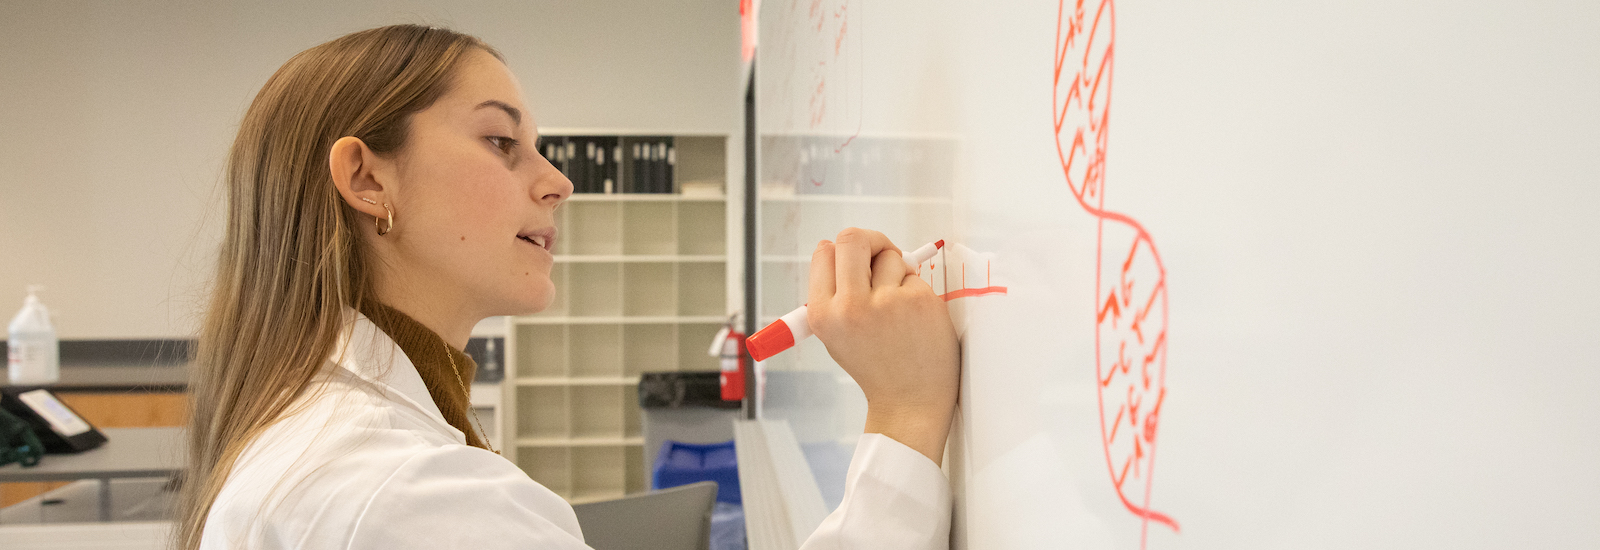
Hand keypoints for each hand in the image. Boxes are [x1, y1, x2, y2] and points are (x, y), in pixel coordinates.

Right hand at [807, 228, 960, 465]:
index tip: (855, 259)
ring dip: (896, 272)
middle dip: (869, 241)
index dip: (841, 251)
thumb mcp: (835, 335)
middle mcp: (850, 306)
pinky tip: (915, 320)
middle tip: (881, 255)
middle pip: (853, 238)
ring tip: (898, 307)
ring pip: (889, 256)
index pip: (824, 252)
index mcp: (823, 314)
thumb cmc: (876, 366)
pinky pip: (914, 275)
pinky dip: (916, 291)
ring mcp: (885, 302)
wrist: (910, 401)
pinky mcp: (917, 301)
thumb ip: (835, 294)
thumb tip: (848, 249)